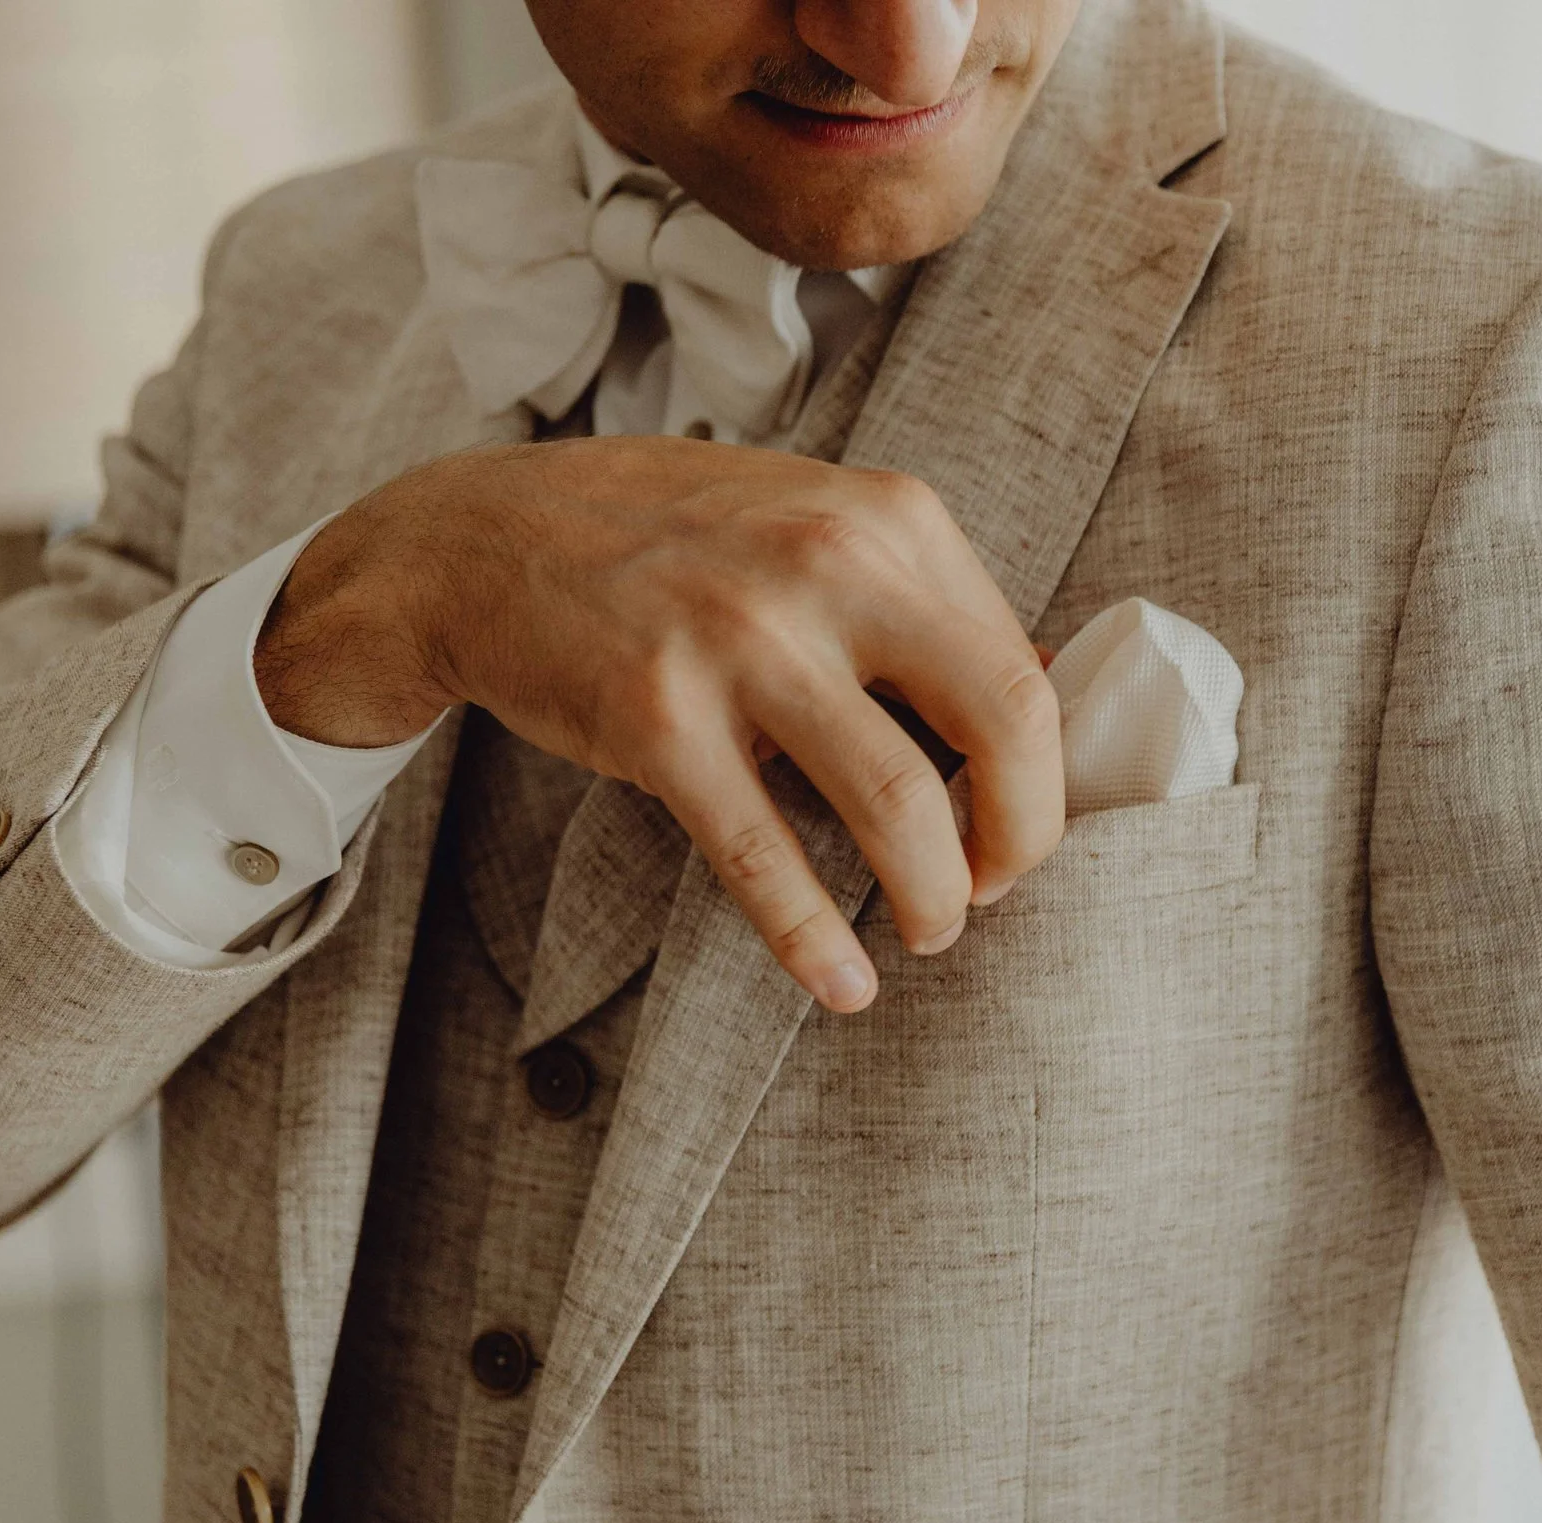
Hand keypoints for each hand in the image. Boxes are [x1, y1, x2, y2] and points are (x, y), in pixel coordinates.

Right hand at [252, 436, 1064, 1012]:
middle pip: (1001, 727)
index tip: (1017, 827)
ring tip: (929, 930)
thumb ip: (926, 598)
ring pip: (898, 804)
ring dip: (935, 897)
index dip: (1042, 777)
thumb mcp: (818, 520)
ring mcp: (741, 641)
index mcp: (890, 520)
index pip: (1024, 671)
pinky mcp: (659, 720)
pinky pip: (766, 856)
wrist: (484, 538)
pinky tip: (843, 983)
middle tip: (994, 890)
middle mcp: (828, 564)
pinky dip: (817, 938)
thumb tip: (1057, 681)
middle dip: (1020, 840)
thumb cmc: (673, 542)